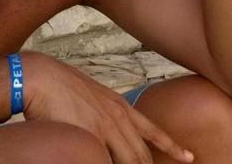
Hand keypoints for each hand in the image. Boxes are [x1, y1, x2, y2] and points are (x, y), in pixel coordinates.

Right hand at [23, 53, 193, 163]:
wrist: (42, 77)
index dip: (171, 146)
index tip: (189, 157)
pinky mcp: (87, 138)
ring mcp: (103, 129)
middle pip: (141, 157)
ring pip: (128, 162)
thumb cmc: (63, 85)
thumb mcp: (93, 95)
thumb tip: (110, 130)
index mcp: (119, 106)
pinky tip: (103, 163)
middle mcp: (117, 118)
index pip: (152, 131)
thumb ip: (106, 112)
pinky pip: (102, 161)